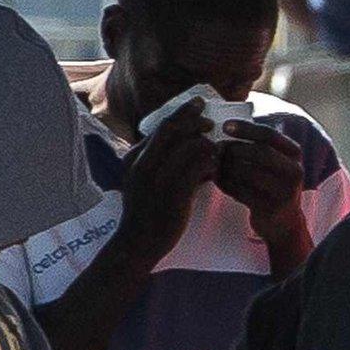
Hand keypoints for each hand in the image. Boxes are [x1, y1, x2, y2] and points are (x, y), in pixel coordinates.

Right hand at [120, 99, 217, 264]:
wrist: (137, 244)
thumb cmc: (145, 213)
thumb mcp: (142, 181)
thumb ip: (157, 161)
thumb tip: (184, 141)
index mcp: (133, 158)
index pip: (160, 126)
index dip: (181, 113)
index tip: (198, 105)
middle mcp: (142, 165)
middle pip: (173, 129)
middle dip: (195, 121)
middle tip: (211, 122)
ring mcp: (157, 179)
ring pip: (189, 146)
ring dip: (207, 144)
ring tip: (216, 151)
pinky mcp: (174, 194)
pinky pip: (199, 166)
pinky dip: (210, 163)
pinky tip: (215, 169)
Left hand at [215, 121, 305, 238]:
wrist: (282, 223)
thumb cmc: (270, 184)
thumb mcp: (273, 162)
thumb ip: (257, 144)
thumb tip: (226, 123)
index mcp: (294, 153)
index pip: (269, 135)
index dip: (246, 129)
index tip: (225, 125)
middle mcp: (294, 171)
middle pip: (260, 152)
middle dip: (234, 148)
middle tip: (216, 147)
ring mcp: (284, 192)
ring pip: (249, 173)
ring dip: (226, 166)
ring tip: (213, 162)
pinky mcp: (270, 209)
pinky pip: (242, 192)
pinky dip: (225, 184)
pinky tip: (216, 179)